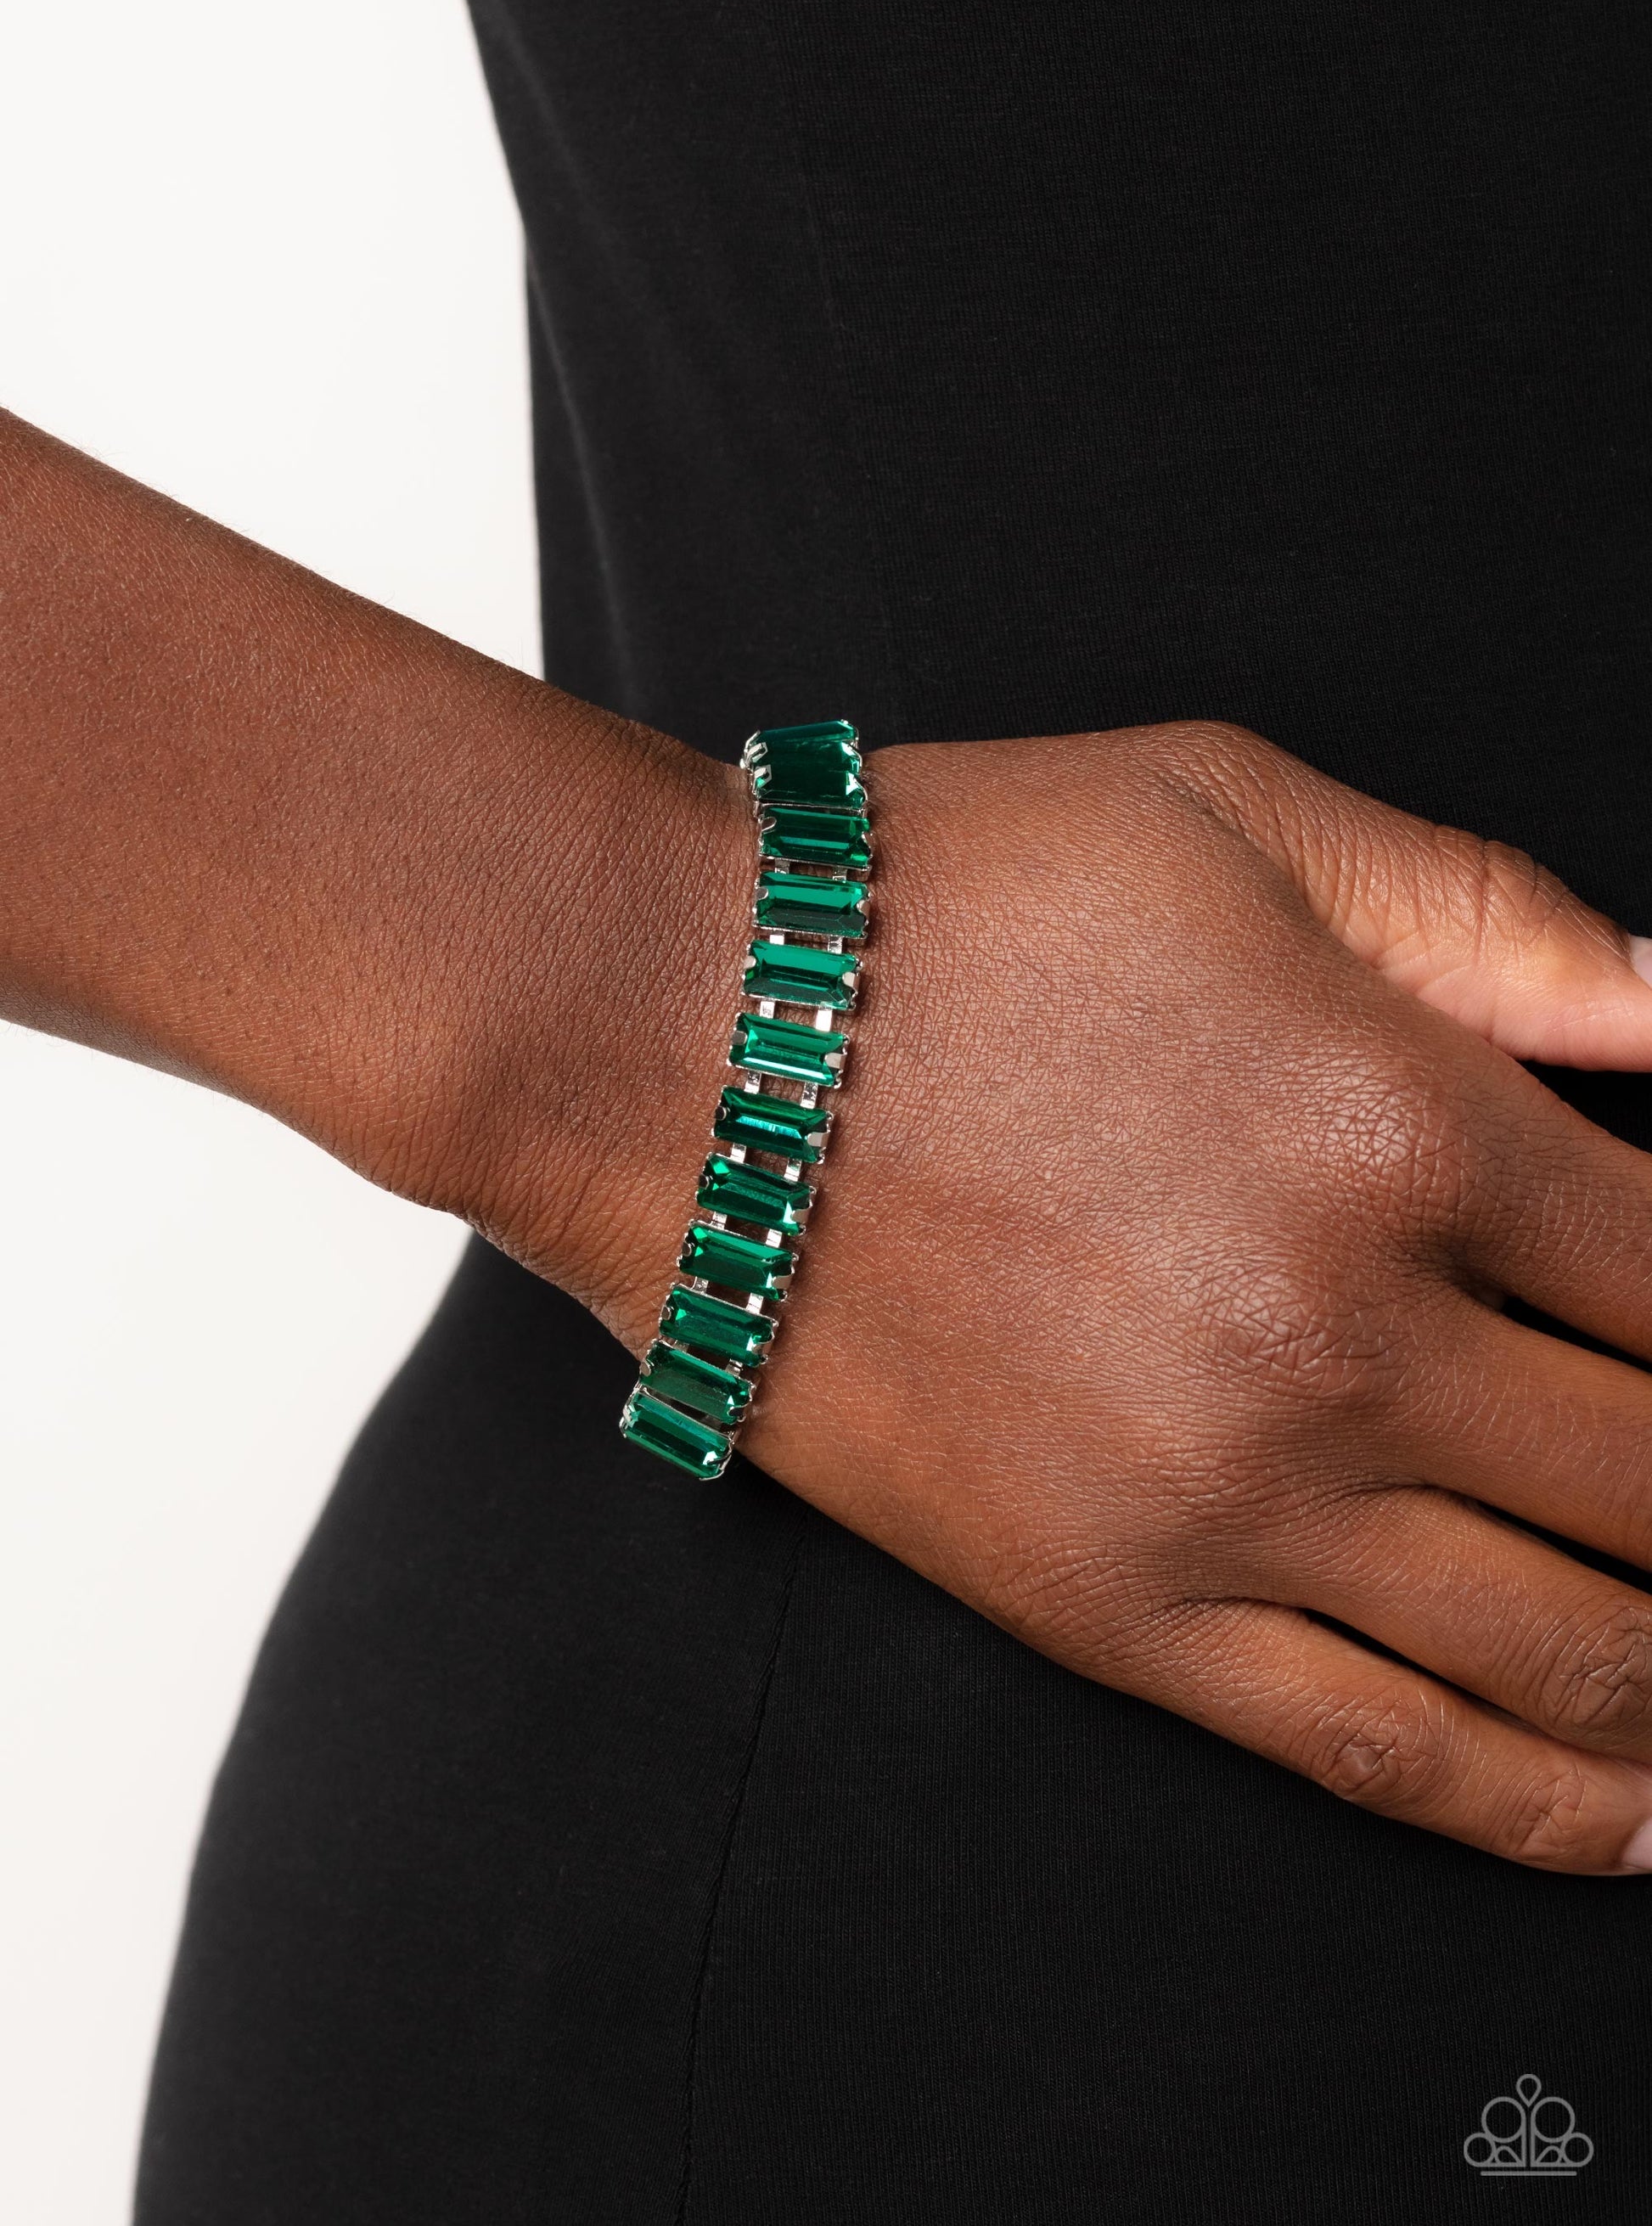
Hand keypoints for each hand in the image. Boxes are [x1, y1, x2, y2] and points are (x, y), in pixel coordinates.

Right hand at [704, 724, 1651, 1872]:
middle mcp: (1350, 1337)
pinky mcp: (1113, 1608)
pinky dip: (1552, 1810)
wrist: (665, 1039)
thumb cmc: (944, 905)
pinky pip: (1387, 1755)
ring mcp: (1232, 1497)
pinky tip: (1635, 1810)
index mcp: (1410, 1122)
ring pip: (1571, 1656)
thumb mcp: (1234, 815)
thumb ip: (1496, 917)